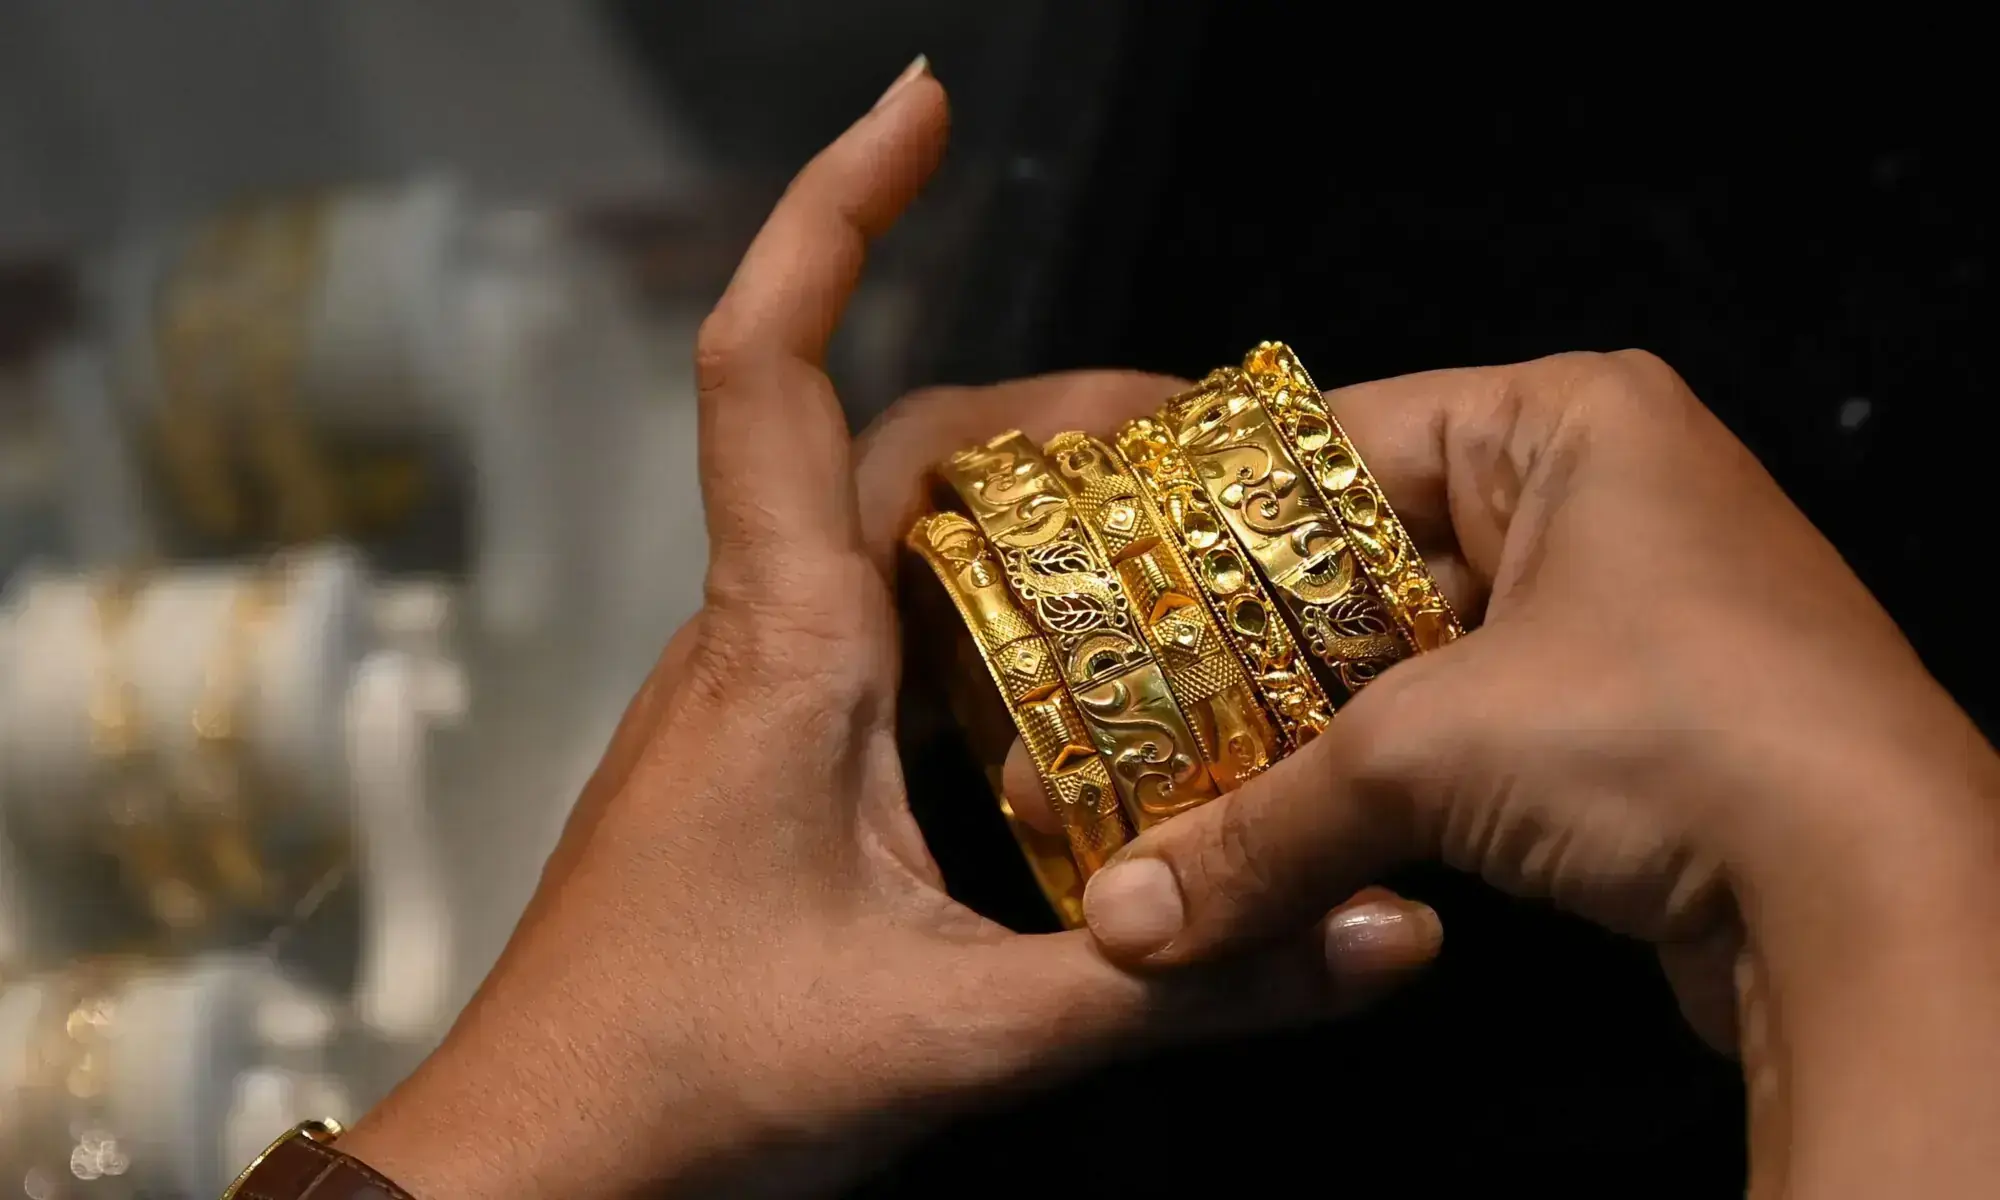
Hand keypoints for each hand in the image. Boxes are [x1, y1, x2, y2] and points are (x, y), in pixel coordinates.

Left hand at [335, 62, 1437, 1199]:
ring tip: (1161, 542)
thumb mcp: (959, 1038)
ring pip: (883, 539)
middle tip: (1189, 437)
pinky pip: (876, 635)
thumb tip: (1381, 935)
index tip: (917, 106)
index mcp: (780, 650)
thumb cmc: (685, 1089)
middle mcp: (754, 644)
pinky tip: (1074, 692)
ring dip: (1013, 512)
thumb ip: (1176, 987)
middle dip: (1040, 409)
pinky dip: (980, 618)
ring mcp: (748, 702)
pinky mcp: (762, 763)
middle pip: (890, 444)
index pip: (770, 369)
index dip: (834, 212)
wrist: (531, 1174)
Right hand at [1043, 351, 1999, 1195]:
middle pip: (1364, 565)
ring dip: (1311, 738)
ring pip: (1413, 663)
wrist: (1883, 904)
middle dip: (1249, 658)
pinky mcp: (1638, 724)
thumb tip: (1121, 923)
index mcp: (1564, 419)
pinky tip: (1293, 834)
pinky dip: (1388, 788)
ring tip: (1184, 785)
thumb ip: (1260, 826)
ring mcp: (1627, 613)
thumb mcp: (1429, 756)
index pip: (1329, 444)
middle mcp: (1603, 496)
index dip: (1207, 524)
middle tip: (1126, 710)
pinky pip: (1471, 734)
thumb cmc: (1680, 736)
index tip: (1104, 588)